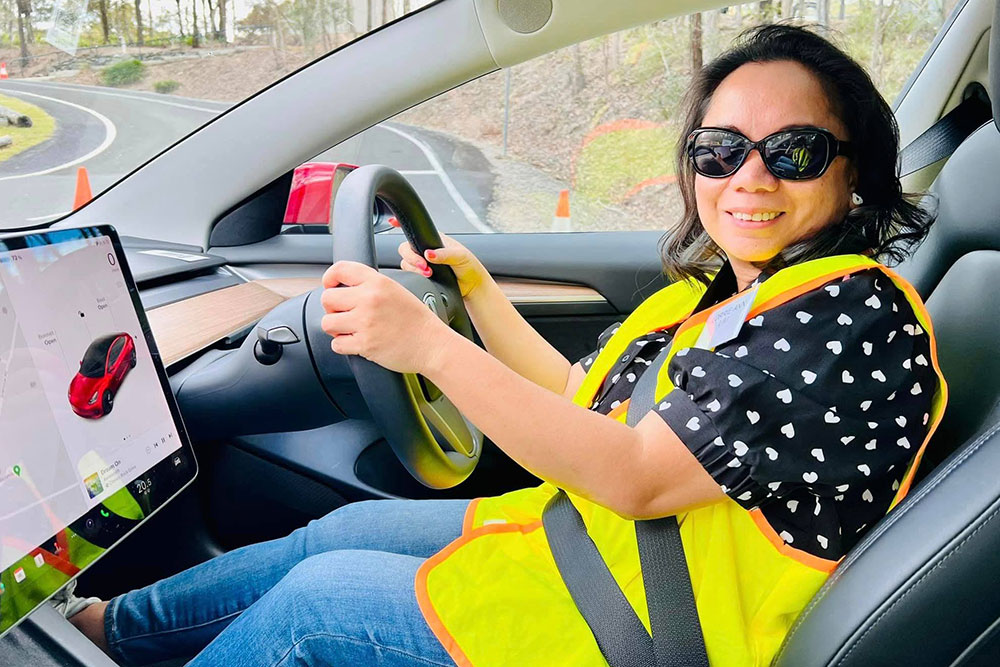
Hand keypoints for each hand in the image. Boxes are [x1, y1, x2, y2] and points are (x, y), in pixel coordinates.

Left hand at [320, 260, 451, 373]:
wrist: (432, 345)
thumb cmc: (417, 321)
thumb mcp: (396, 290)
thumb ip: (371, 286)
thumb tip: (343, 289)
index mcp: (378, 282)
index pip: (340, 270)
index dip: (329, 278)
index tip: (330, 286)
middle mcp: (369, 299)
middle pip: (327, 298)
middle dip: (332, 308)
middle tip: (345, 314)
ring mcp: (366, 322)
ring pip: (327, 322)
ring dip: (336, 328)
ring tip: (350, 329)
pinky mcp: (364, 344)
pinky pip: (336, 344)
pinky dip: (343, 345)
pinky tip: (356, 342)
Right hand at [393, 219, 488, 297]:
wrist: (471, 286)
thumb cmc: (469, 267)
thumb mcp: (460, 256)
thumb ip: (444, 254)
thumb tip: (429, 253)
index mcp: (434, 239)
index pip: (415, 229)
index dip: (402, 224)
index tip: (393, 222)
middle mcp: (426, 249)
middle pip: (405, 248)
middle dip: (412, 258)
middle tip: (425, 266)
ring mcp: (423, 262)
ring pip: (406, 262)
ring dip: (415, 268)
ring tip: (429, 273)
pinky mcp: (421, 275)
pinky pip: (410, 274)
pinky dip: (415, 275)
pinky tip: (425, 278)